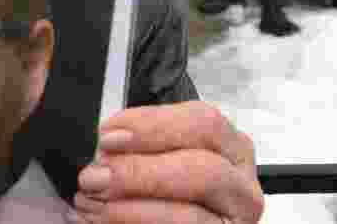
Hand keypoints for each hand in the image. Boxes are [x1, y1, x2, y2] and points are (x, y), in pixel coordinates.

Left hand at [73, 102, 263, 223]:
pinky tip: (107, 219)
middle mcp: (242, 184)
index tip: (108, 135)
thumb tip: (105, 146)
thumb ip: (143, 150)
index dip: (153, 125)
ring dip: (133, 207)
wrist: (160, 222)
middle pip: (203, 167)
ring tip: (94, 201)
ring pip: (191, 214)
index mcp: (231, 148)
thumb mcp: (161, 161)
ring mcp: (236, 221)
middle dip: (141, 170)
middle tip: (96, 174)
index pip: (202, 123)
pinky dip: (140, 223)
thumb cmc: (165, 196)